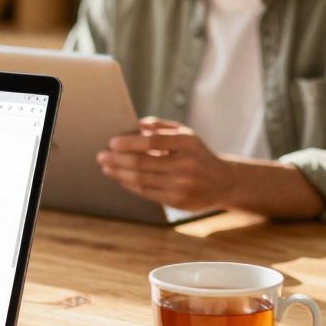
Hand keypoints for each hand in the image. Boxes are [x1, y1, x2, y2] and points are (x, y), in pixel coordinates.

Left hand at [97, 117, 234, 211]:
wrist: (224, 182)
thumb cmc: (197, 154)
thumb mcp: (186, 135)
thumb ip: (161, 126)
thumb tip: (136, 124)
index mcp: (187, 143)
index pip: (152, 141)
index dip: (129, 142)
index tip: (111, 142)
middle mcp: (186, 164)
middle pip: (142, 163)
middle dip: (117, 159)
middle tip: (101, 156)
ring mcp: (182, 185)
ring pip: (141, 180)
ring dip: (119, 174)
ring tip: (106, 167)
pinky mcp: (178, 201)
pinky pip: (147, 192)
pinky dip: (130, 185)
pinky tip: (120, 178)